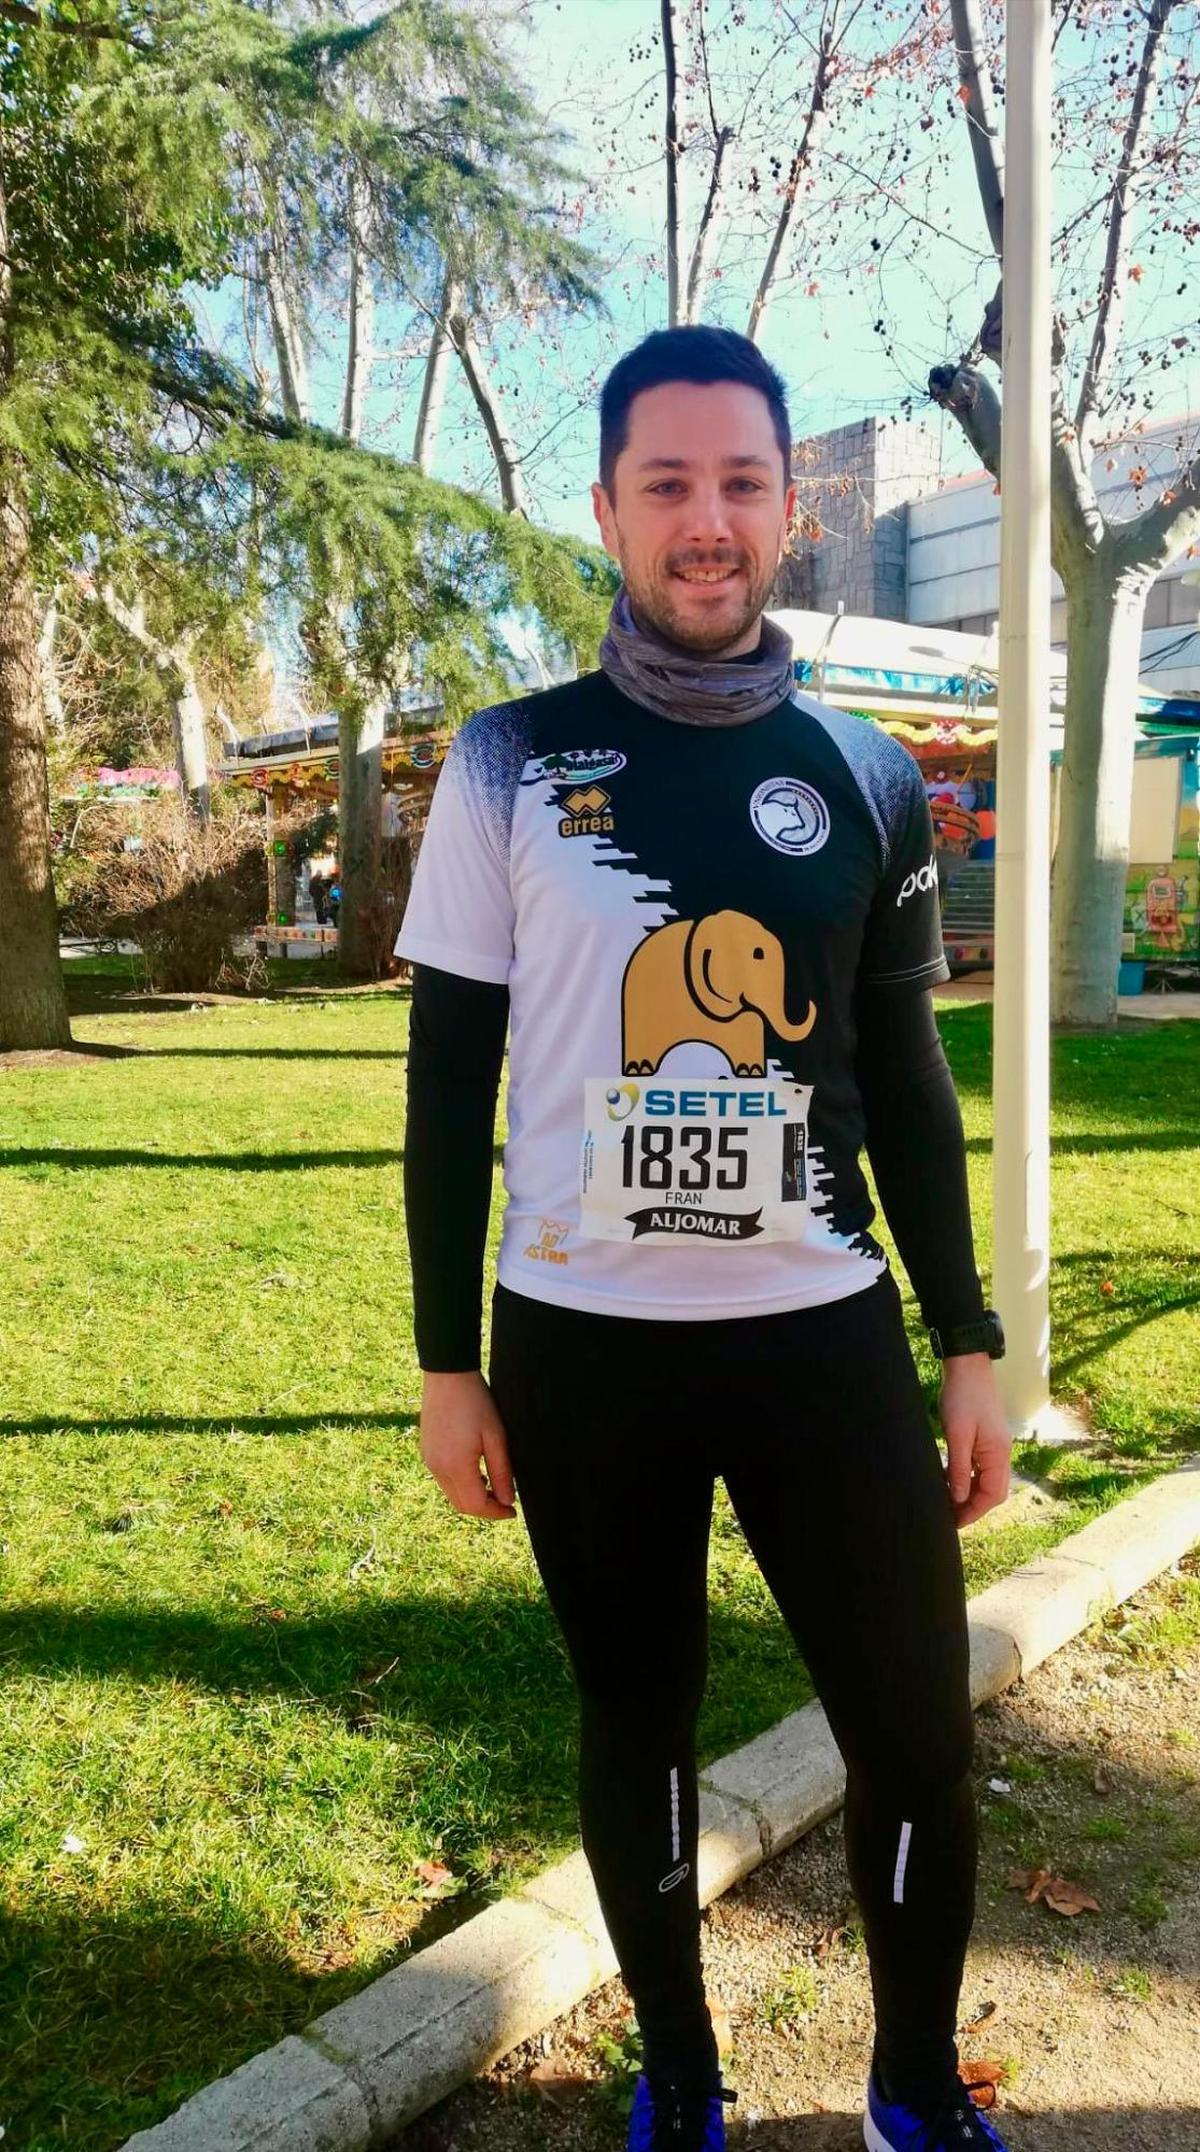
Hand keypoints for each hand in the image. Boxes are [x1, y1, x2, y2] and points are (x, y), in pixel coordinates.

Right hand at [419, 1370, 516, 1521]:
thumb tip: (507, 1501)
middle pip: (461, 1505)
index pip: (476, 1505)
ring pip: (451, 1494)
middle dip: (484, 1509)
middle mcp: (437, 1468)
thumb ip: (502, 1472)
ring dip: (472, 1496)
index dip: (496, 1513)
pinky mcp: (426, 1452)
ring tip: (493, 1483)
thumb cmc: (476, 1402)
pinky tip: (475, 1470)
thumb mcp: (496, 1437)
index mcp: (455, 1465)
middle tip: (505, 1502)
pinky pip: (443, 1479)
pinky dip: (460, 1483)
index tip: (512, 1511)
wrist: (448, 1375)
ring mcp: (428, 1460)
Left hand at [939, 1352, 1010, 1529]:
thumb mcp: (957, 1435)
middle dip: (973, 1507)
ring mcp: (995, 1446)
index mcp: (998, 1454)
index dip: (973, 1512)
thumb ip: (958, 1468)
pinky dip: (967, 1478)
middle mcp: (1001, 1453)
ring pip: (986, 1480)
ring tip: (947, 1501)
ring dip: (969, 1493)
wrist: (968, 1365)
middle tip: (949, 1516)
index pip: (991, 1495)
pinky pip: (980, 1467)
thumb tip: (958, 1499)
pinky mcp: (986, 1439)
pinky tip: (949, 1479)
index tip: (953, 1522)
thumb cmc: (962, 1396)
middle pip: (993, 1492)